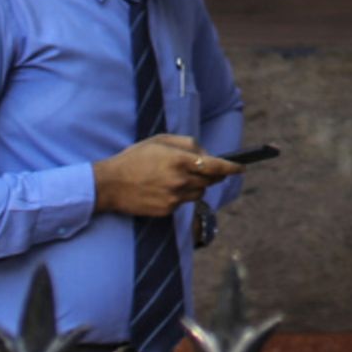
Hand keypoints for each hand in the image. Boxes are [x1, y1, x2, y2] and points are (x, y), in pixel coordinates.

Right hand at [93, 133, 232, 220]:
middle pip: (211, 180)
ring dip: (198, 185)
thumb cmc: (135, 158)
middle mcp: (180, 181)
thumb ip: (188, 144)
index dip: (232, 167)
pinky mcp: (167, 211)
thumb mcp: (161, 140)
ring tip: (180, 177)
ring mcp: (173, 198)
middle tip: (209, 169)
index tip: (242, 167)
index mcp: (180, 161)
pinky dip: (182, 195)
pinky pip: (184, 202)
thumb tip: (207, 154)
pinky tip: (167, 188)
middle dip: (214, 174)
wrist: (110, 184)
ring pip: (199, 193)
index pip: (216, 166)